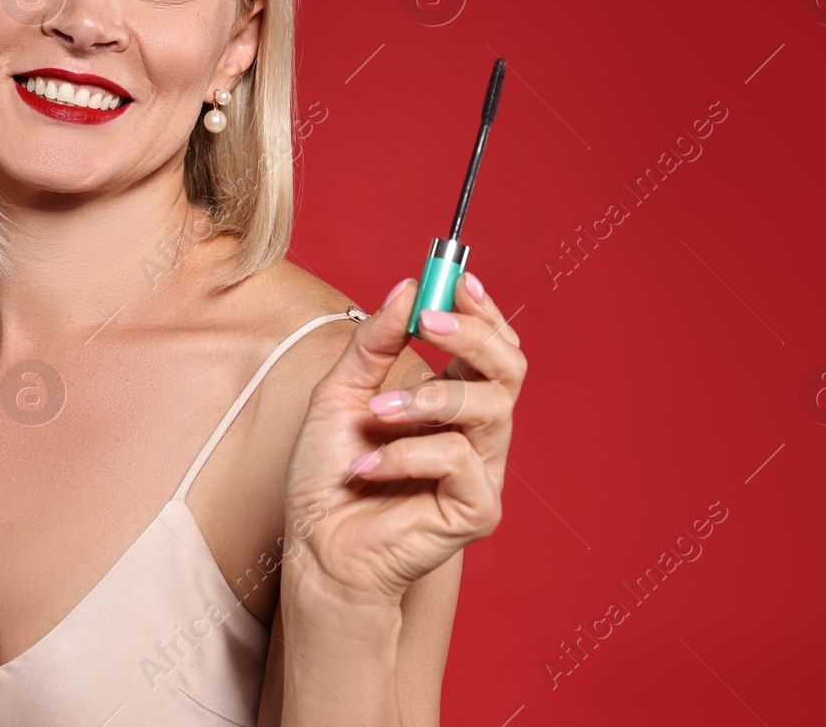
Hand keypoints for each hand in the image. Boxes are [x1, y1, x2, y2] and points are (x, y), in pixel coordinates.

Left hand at [282, 273, 525, 605]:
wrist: (315, 546)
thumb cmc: (329, 474)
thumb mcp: (341, 392)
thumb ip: (374, 342)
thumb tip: (408, 287)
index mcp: (452, 400)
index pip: (489, 346)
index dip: (480, 310)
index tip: (456, 279)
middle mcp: (475, 432)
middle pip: (509, 369)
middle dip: (473, 336)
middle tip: (428, 324)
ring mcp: (481, 471)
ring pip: (490, 409)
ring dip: (427, 400)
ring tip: (376, 415)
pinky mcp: (476, 509)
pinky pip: (460, 460)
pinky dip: (408, 454)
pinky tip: (369, 467)